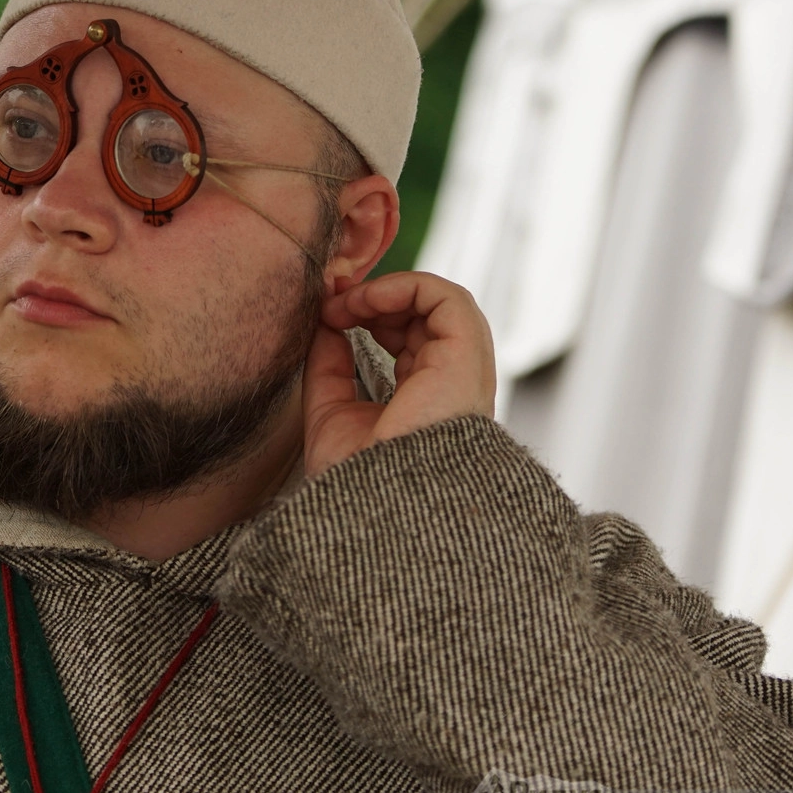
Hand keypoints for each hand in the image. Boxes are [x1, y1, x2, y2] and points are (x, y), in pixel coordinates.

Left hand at [301, 271, 496, 476]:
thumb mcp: (331, 413)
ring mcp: (462, 371)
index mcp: (425, 402)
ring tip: (343, 304)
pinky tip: (364, 300)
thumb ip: (330, 365)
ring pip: (437, 302)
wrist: (375, 506)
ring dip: (385, 291)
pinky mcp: (466, 358)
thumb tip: (325, 322)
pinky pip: (446, 298)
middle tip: (329, 305)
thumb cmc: (353, 478)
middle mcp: (449, 385)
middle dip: (373, 300)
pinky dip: (404, 285)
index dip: (369, 317)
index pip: (405, 341)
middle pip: (420, 318)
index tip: (325, 316)